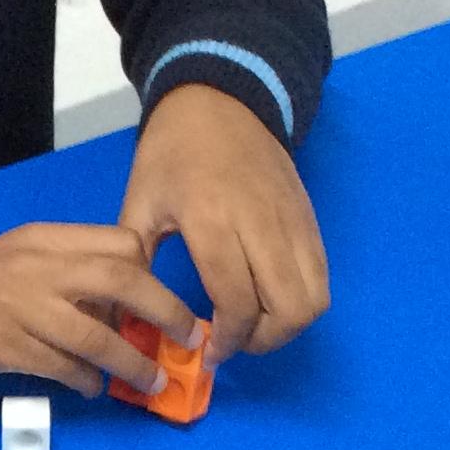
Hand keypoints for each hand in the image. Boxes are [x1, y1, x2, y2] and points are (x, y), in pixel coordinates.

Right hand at [0, 222, 204, 398]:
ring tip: (154, 379)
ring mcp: (25, 309)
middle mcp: (41, 268)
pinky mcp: (11, 348)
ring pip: (97, 334)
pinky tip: (95, 387)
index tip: (162, 300)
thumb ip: (72, 268)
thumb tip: (126, 305)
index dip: (151, 272)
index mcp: (48, 240)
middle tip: (188, 338)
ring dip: (133, 362)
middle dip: (165, 312)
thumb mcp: (25, 256)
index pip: (120, 244)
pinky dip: (87, 380)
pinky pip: (64, 367)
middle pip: (122, 280)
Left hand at [120, 83, 327, 365]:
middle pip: (290, 310)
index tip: (207, 352)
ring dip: (287, 325)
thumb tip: (128, 314)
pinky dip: (301, 299)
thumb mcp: (140, 201)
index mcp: (213, 220)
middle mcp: (262, 224)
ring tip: (253, 324)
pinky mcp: (310, 219)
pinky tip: (268, 297)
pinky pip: (321, 275)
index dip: (227, 340)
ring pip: (314, 298)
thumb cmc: (173, 150)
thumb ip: (135, 260)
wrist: (222, 98)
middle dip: (262, 341)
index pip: (238, 301)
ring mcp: (293, 222)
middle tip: (233, 341)